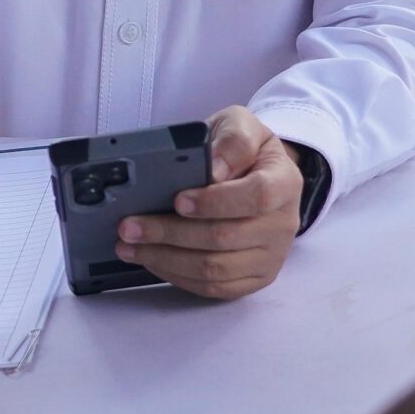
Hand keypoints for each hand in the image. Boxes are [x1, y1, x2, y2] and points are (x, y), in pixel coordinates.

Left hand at [113, 105, 302, 300]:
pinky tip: (152, 260)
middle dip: (170, 233)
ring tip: (130, 245)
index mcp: (284, 183)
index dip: (215, 201)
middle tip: (130, 226)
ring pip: (215, 269)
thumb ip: (232, 139)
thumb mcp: (240, 126)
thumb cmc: (242, 151)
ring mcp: (270, 256)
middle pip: (225, 237)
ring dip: (165, 259)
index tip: (178, 200)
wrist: (257, 176)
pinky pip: (214, 288)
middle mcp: (283, 224)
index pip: (256, 196)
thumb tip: (215, 169)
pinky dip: (177, 276)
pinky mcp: (254, 278)